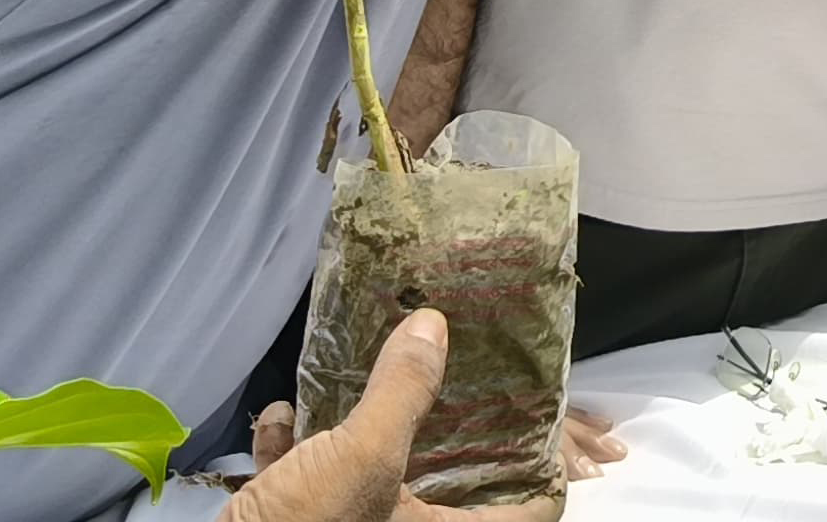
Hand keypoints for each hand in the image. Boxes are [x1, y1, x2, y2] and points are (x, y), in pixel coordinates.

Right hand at [235, 313, 630, 521]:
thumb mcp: (363, 456)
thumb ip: (401, 392)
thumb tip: (433, 324)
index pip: (530, 508)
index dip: (546, 465)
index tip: (545, 414)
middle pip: (450, 476)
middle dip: (445, 423)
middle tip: (456, 369)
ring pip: (372, 472)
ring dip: (361, 424)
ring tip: (367, 374)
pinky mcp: (295, 520)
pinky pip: (305, 479)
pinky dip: (292, 447)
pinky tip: (280, 415)